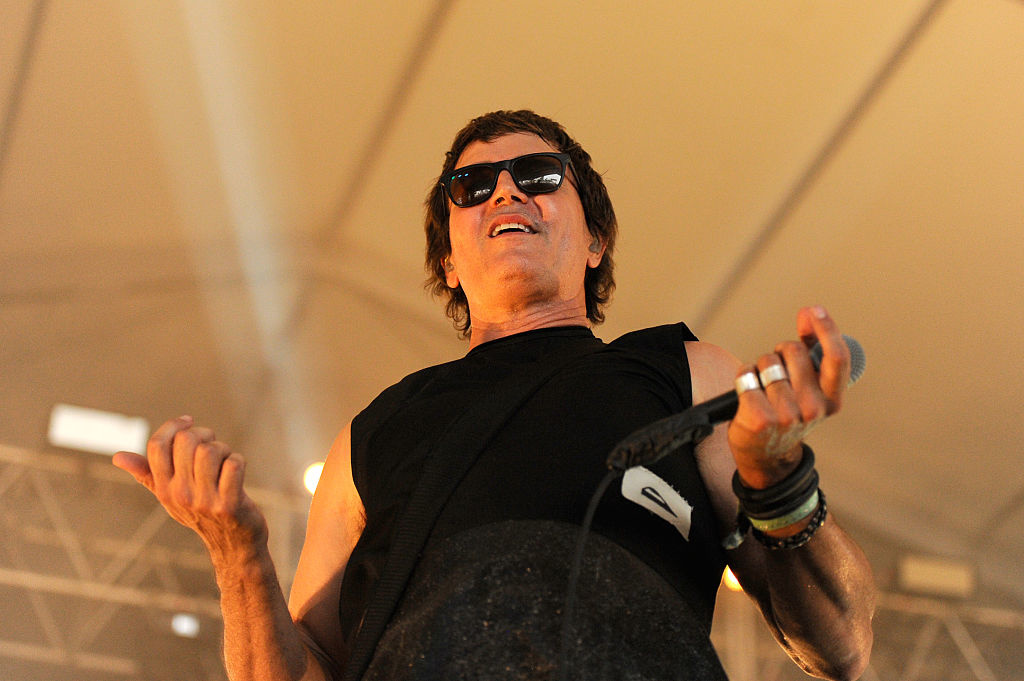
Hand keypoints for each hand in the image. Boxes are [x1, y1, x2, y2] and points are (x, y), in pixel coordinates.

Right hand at [113, 415, 267, 567]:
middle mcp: (179, 494)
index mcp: (162, 488)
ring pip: (211, 450)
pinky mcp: (229, 505)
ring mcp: (203, 501)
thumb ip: (147, 474)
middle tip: (213, 447)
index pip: (157, 446)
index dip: (173, 426)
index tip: (189, 421)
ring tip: (225, 462)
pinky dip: (239, 461)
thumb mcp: (171, 495)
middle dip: (205, 435)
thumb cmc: (202, 513)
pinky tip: (237, 473)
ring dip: (224, 449)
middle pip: (187, 441)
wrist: (233, 545)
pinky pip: (234, 465)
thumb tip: (116, 456)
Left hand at [728, 306, 850, 487]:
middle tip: (774, 372)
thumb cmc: (786, 413)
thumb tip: (810, 312)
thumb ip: (811, 351)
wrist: (765, 456)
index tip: (814, 310)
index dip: (827, 330)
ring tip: (761, 388)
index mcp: (832, 400)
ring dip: (759, 368)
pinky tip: (746, 393)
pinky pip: (747, 377)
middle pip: (792, 351)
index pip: (836, 358)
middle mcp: (814, 409)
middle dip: (779, 352)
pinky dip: (743, 378)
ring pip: (767, 363)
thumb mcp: (807, 388)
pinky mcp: (761, 420)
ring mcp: (788, 416)